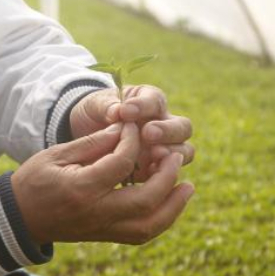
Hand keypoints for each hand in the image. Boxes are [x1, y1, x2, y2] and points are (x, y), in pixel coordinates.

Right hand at [11, 123, 193, 244]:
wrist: (17, 218)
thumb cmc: (33, 180)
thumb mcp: (56, 154)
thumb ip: (93, 143)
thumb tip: (125, 129)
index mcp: (81, 189)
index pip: (121, 163)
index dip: (133, 141)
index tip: (135, 127)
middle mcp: (96, 213)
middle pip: (145, 200)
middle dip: (167, 177)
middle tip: (175, 156)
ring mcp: (102, 228)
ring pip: (149, 225)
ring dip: (173, 206)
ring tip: (187, 186)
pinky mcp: (105, 236)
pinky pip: (140, 234)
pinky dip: (161, 220)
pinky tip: (170, 204)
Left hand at [70, 86, 193, 181]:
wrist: (90, 133)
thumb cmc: (97, 113)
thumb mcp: (95, 105)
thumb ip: (105, 106)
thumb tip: (116, 112)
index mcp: (150, 101)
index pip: (156, 101)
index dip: (144, 106)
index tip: (126, 111)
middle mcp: (164, 124)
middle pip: (183, 127)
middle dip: (167, 131)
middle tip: (147, 133)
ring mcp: (164, 148)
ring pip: (184, 151)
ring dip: (172, 153)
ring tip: (154, 153)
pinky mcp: (157, 169)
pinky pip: (170, 173)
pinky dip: (163, 174)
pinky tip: (149, 174)